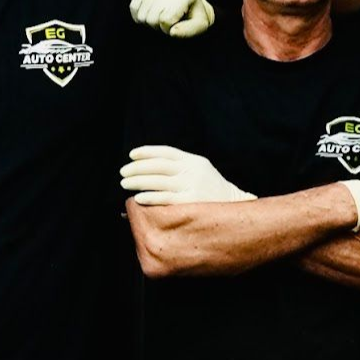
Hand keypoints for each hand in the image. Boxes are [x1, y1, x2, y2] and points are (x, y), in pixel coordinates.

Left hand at [121, 145, 256, 204]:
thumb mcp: (201, 171)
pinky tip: (138, 197)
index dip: (147, 152)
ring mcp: (192, 186)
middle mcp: (193, 171)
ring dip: (138, 181)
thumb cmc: (212, 191)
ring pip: (158, 181)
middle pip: (159, 165)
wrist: (236, 207)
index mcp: (194, 161)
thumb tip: (149, 168)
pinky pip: (165, 198)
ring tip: (125, 183)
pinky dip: (150, 196)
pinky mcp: (191, 202)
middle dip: (138, 167)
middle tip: (123, 171)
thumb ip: (180, 167)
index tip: (132, 155)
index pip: (166, 152)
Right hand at [129, 0, 214, 37]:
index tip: (176, 25)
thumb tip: (172, 32)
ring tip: (161, 16)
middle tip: (168, 22)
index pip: (166, 20)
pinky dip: (139, 16)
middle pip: (152, 19)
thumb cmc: (194, 16)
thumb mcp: (200, 26)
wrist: (190, 2)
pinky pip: (133, 7)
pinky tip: (150, 14)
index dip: (169, 29)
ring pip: (142, 15)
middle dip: (159, 27)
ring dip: (150, 22)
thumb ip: (189, 31)